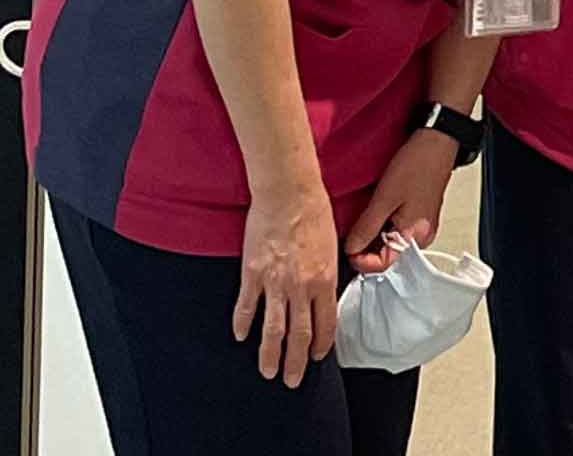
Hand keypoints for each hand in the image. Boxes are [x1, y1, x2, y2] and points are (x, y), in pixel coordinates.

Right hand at [232, 180, 343, 385]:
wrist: (289, 192)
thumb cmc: (315, 212)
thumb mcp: (332, 246)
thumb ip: (327, 274)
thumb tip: (323, 294)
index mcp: (325, 280)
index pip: (325, 324)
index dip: (320, 345)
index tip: (315, 357)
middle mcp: (301, 287)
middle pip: (299, 335)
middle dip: (295, 362)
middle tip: (291, 380)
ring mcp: (274, 282)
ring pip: (272, 328)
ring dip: (269, 354)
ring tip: (267, 371)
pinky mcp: (252, 273)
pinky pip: (246, 306)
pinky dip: (242, 324)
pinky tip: (240, 336)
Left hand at [342, 127, 459, 273]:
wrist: (437, 141)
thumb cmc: (418, 165)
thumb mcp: (384, 198)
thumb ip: (366, 228)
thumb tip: (351, 248)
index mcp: (415, 237)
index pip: (383, 265)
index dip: (361, 261)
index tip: (346, 250)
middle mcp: (422, 236)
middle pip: (388, 255)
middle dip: (366, 247)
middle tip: (352, 232)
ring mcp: (422, 226)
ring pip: (391, 242)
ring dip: (374, 235)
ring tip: (365, 216)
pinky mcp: (420, 215)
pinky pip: (398, 229)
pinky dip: (384, 225)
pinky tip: (377, 210)